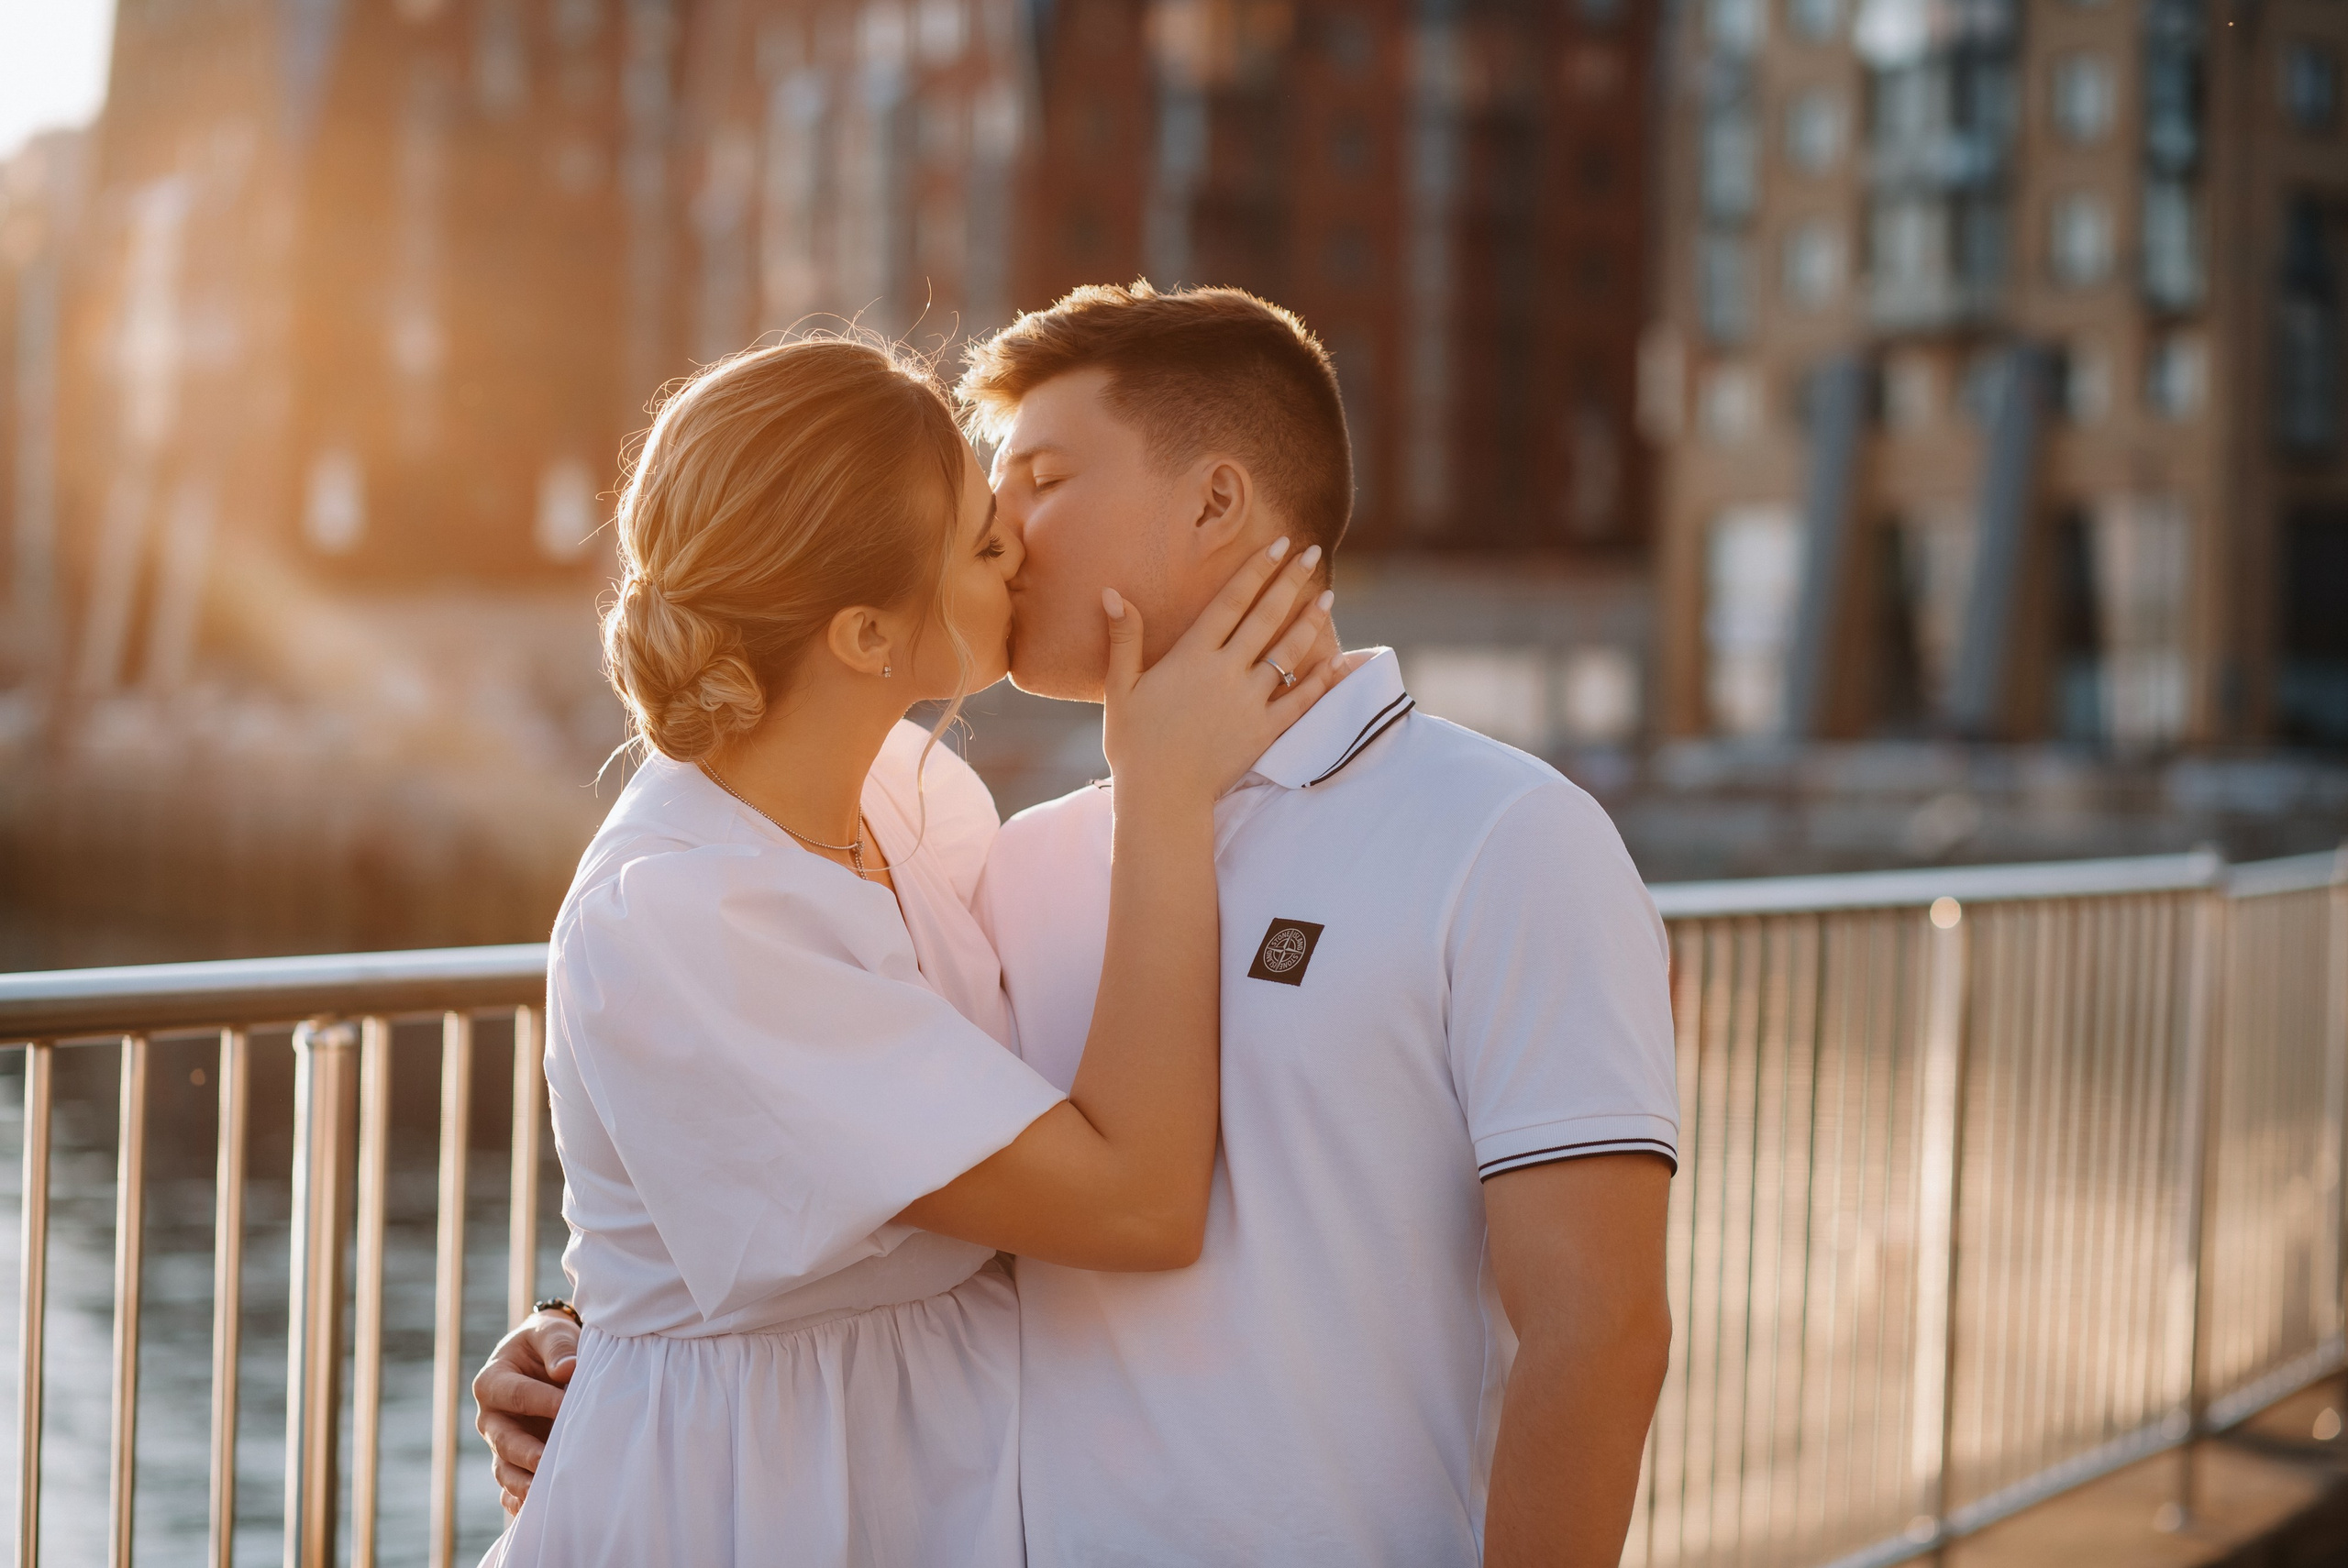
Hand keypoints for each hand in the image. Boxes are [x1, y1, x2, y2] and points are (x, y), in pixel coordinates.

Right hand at [472, 1310, 577, 1514]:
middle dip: (527, 1453)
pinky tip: (535, 1512)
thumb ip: (557, 1347)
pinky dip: (519, 1501)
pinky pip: (510, 1488)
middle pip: (505, 1440)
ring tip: (543, 1495)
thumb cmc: (547, 1343)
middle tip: (548, 1463)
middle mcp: (490, 1417)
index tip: (567, 1407)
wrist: (546, 1358)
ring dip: (523, 1484)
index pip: (517, 1395)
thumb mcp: (548, 1333)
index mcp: (492, 1382)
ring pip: (505, 1470)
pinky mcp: (513, 1463)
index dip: (543, 1401)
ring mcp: (499, 1444)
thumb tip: (568, 1369)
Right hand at [1102, 538, 1346, 804]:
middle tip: (1312, 553)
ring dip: (1310, 622)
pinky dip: (1322, 680)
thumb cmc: (1135, 743)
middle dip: (1291, 581)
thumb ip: (1124, 638)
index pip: (1232, 601)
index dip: (1257, 569)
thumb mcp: (1121, 688)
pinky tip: (1339, 660)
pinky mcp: (1266, 731)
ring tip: (1328, 596)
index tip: (1279, 545)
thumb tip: (1111, 592)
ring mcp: (1250, 701)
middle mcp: (1226, 672)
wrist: (1161, 796)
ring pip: (1288, 653)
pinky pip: (1301, 700)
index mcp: (1192, 656)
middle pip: (1266, 616)